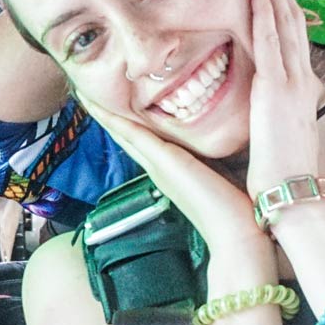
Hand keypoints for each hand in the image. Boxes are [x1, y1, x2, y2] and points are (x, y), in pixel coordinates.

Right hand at [84, 100, 257, 257]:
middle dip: (108, 113)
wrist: (237, 234)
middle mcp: (159, 166)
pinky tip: (97, 103)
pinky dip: (113, 119)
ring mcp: (157, 165)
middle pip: (126, 134)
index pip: (145, 138)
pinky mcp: (163, 162)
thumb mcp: (228, 171)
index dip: (128, 119)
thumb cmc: (240, 207)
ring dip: (103, 113)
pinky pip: (132, 134)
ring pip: (124, 132)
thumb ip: (221, 154)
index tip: (116, 99)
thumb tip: (231, 136)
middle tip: (86, 90)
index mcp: (173, 168)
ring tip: (84, 92)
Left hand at [243, 0, 323, 202]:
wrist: (292, 194)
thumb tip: (264, 108)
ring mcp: (289, 83)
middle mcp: (298, 81)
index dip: (284, 10)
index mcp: (298, 92)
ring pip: (283, 24)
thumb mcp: (280, 137)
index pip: (291, 41)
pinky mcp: (276, 89)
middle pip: (292, 23)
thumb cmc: (282, 175)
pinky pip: (270, 43)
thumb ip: (273, 116)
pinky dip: (265, 14)